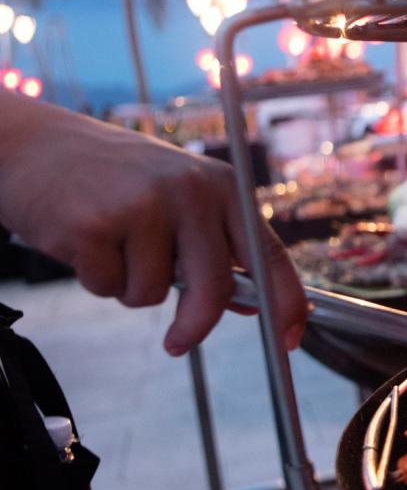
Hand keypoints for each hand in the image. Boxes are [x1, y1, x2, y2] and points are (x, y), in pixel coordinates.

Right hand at [0, 100, 307, 355]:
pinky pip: (108, 288)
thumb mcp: (178, 197)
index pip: (269, 254)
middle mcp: (189, 191)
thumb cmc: (114, 178)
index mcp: (221, 186)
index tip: (290, 338)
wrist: (33, 144)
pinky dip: (96, 279)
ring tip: (113, 243)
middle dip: (195, 325)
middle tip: (178, 344)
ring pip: (154, 294)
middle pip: (215, 289)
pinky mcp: (92, 227)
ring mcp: (141, 207)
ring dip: (131, 286)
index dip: (286, 302)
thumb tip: (254, 305)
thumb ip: (216, 247)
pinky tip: (85, 240)